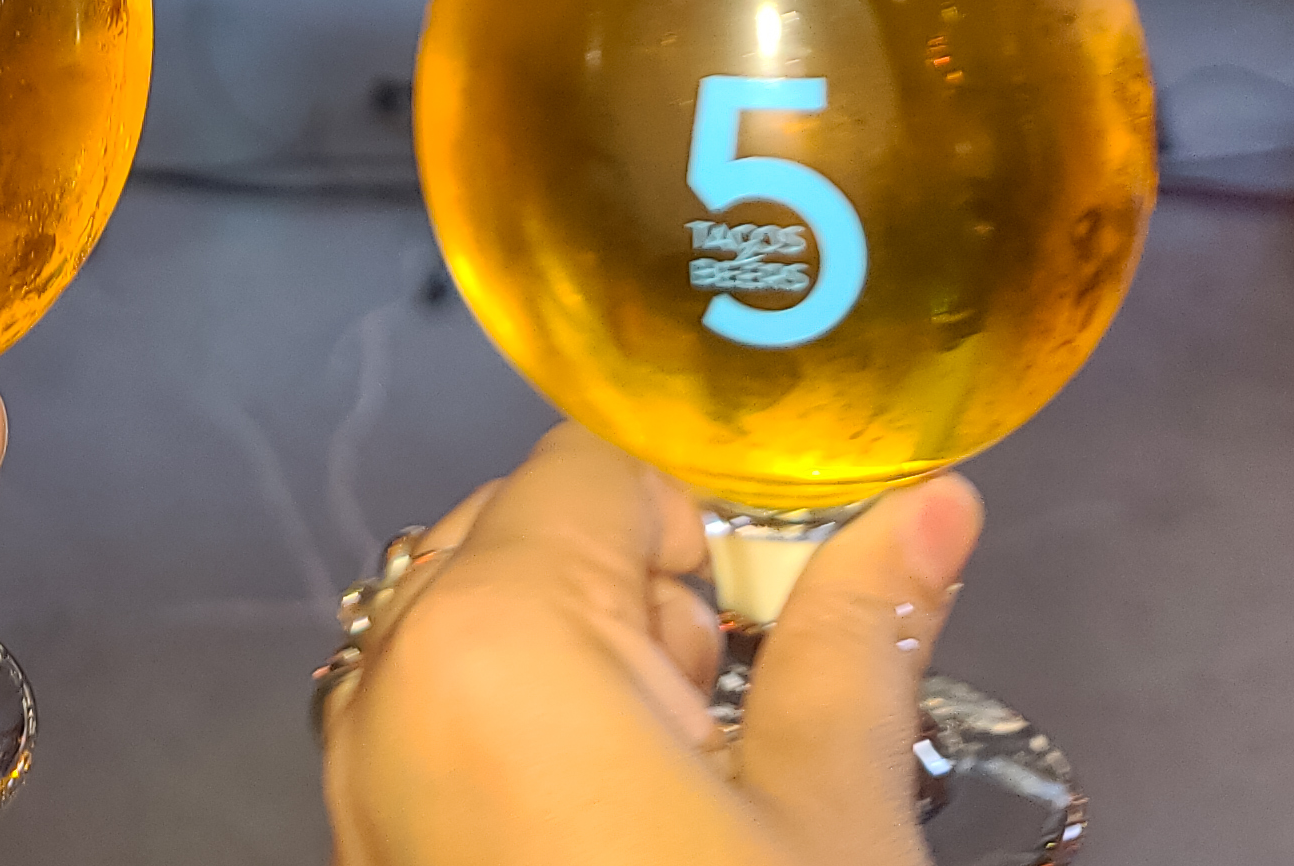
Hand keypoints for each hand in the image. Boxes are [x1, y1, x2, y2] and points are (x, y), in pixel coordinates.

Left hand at [323, 425, 980, 865]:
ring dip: (593, 665)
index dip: (709, 524)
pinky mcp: (370, 850)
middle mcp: (389, 684)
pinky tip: (629, 832)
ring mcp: (360, 777)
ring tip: (694, 789)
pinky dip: (535, 735)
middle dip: (647, 592)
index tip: (783, 615)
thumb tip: (934, 506)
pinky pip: (445, 722)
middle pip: (526, 534)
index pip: (597, 465)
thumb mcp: (831, 819)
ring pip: (484, 627)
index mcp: (489, 634)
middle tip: (744, 720)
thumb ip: (861, 631)